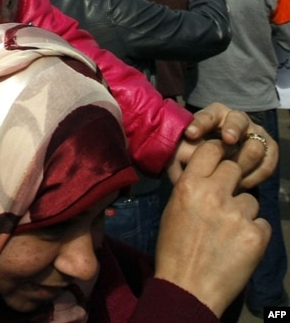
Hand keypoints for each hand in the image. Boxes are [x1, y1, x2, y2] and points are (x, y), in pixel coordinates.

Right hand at [154, 141, 269, 316]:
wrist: (188, 287)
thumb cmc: (174, 249)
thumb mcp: (173, 210)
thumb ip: (191, 188)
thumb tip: (207, 175)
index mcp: (189, 186)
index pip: (212, 149)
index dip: (218, 152)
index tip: (220, 159)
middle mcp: (214, 194)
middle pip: (235, 168)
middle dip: (232, 180)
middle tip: (224, 198)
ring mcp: (238, 214)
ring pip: (250, 199)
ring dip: (243, 211)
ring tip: (227, 232)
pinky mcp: (257, 235)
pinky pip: (262, 223)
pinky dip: (253, 232)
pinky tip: (238, 246)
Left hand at [166, 103, 276, 187]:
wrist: (221, 163)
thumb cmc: (197, 152)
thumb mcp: (185, 149)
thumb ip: (180, 153)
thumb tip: (179, 168)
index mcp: (215, 114)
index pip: (209, 115)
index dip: (200, 124)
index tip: (190, 133)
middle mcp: (237, 120)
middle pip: (238, 121)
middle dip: (232, 129)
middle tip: (227, 139)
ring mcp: (255, 134)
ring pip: (254, 145)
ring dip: (241, 161)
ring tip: (229, 175)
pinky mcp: (269, 150)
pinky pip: (266, 165)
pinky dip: (254, 176)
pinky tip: (240, 185)